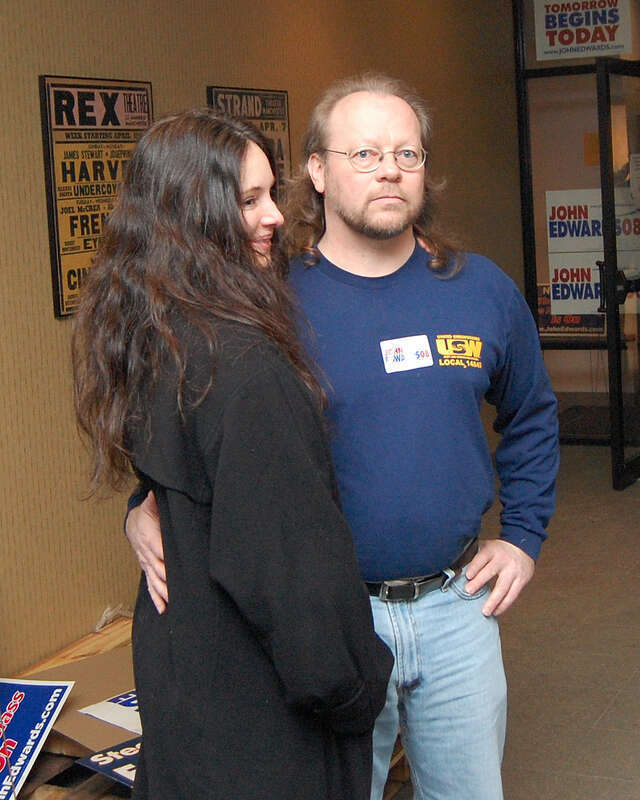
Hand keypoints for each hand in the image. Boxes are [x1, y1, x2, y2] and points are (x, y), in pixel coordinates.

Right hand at [125, 490, 167, 613]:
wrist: (133, 523)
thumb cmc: (146, 513)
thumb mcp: (151, 504)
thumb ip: (154, 500)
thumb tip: (154, 492)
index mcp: (149, 536)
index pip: (158, 548)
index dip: (165, 557)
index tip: (175, 565)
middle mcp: (146, 553)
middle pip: (157, 568)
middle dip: (167, 579)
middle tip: (178, 589)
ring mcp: (146, 563)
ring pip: (154, 580)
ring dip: (162, 592)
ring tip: (171, 602)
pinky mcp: (147, 570)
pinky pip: (150, 585)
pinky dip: (156, 597)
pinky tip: (162, 609)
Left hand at [464, 539, 534, 616]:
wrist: (523, 546)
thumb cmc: (499, 550)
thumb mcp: (487, 546)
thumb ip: (474, 554)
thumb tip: (455, 565)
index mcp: (492, 550)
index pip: (482, 558)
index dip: (475, 566)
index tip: (467, 575)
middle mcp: (503, 560)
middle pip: (491, 572)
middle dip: (479, 582)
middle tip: (469, 591)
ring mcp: (513, 571)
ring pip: (503, 587)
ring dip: (493, 601)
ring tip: (485, 612)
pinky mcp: (521, 581)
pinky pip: (512, 595)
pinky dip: (504, 605)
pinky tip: (496, 612)